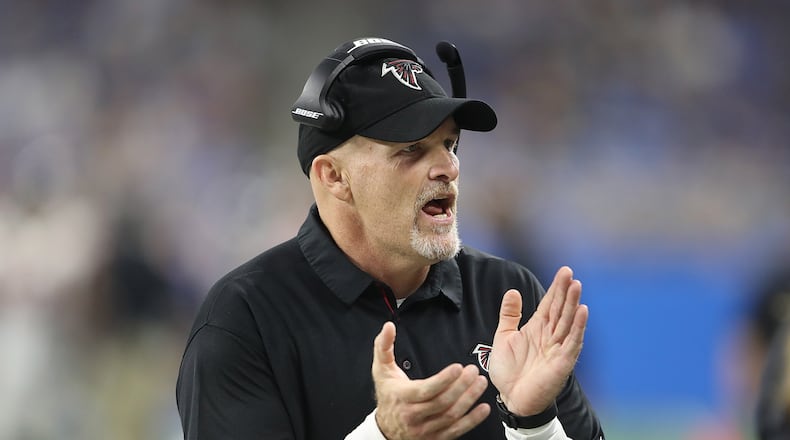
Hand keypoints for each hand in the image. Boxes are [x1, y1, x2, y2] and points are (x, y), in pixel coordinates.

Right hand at [371, 322, 490, 438]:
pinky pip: (456, 431)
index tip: (458, 367)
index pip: (426, 390)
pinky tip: (483, 408)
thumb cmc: (388, 395)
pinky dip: (472, 420)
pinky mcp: (435, 438)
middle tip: (473, 371)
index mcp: (402, 397)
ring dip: (469, 399)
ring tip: (480, 383)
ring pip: (451, 416)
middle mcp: (413, 416)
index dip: (444, 380)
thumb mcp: (381, 369)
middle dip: (461, 386)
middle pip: (442, 402)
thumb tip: (388, 327)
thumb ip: (384, 346)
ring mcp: (424, 429)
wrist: (385, 428)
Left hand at [488, 266, 588, 415]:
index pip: (549, 304)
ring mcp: (558, 348)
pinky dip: (578, 327)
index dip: (556, 288)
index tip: (564, 271)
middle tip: (570, 272)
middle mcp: (550, 336)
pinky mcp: (562, 362)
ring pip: (567, 322)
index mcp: (537, 329)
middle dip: (565, 291)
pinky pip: (572, 342)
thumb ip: (510, 315)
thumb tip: (513, 291)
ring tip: (576, 286)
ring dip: (573, 304)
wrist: (511, 400)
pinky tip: (582, 312)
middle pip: (560, 309)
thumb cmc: (509, 372)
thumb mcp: (504, 337)